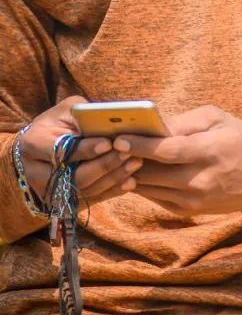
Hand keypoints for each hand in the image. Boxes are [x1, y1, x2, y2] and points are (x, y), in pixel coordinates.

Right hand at [19, 96, 142, 209]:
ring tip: (135, 163)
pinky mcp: (63, 203)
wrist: (41, 148)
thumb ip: (85, 114)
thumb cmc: (59, 123)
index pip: (61, 150)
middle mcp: (36, 172)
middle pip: (74, 176)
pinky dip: (112, 191)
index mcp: (33, 143)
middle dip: (105, 165)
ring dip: (113, 178)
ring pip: (85, 190)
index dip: (85, 149)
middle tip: (130, 153)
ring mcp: (49, 192)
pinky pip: (91, 199)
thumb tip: (112, 120)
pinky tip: (130, 181)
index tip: (108, 144)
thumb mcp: (67, 111)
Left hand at [113, 106, 241, 216]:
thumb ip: (185, 122)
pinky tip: (130, 172)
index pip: (167, 151)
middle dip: (127, 159)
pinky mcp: (188, 210)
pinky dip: (140, 185)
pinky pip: (155, 197)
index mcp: (209, 151)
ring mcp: (193, 200)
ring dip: (129, 174)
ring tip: (112, 158)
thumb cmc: (239, 139)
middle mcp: (199, 180)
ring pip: (149, 188)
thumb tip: (154, 126)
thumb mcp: (217, 119)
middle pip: (152, 172)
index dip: (140, 145)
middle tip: (106, 145)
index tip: (118, 138)